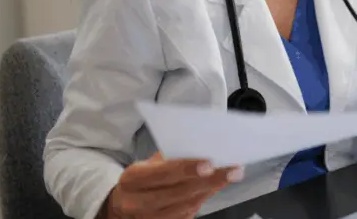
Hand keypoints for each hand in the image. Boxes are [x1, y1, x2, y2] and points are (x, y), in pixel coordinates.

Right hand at [101, 152, 243, 218]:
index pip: (162, 173)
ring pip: (185, 206)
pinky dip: (203, 199)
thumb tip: (201, 145)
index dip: (186, 169)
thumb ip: (169, 157)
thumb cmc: (142, 178)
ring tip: (230, 176)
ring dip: (210, 190)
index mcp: (132, 179)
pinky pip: (186, 215)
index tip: (210, 163)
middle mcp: (137, 202)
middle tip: (233, 170)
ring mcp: (149, 218)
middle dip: (208, 181)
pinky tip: (216, 187)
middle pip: (177, 193)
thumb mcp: (147, 164)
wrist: (123, 207)